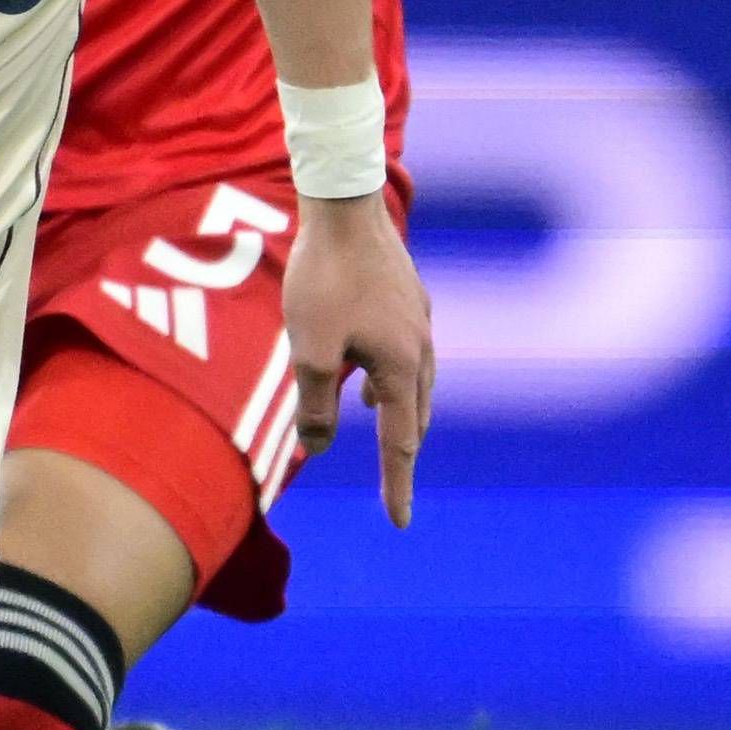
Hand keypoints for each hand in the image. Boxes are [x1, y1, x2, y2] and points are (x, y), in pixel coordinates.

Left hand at [282, 188, 437, 526]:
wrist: (345, 206)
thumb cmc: (323, 279)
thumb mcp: (309, 350)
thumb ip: (315, 404)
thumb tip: (319, 448)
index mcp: (402, 367)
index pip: (401, 442)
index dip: (397, 484)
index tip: (400, 523)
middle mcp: (421, 348)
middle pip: (415, 415)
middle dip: (402, 451)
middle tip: (392, 487)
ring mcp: (419, 321)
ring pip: (413, 383)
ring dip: (397, 410)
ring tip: (377, 424)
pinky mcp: (409, 299)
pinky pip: (406, 354)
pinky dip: (391, 377)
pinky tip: (365, 371)